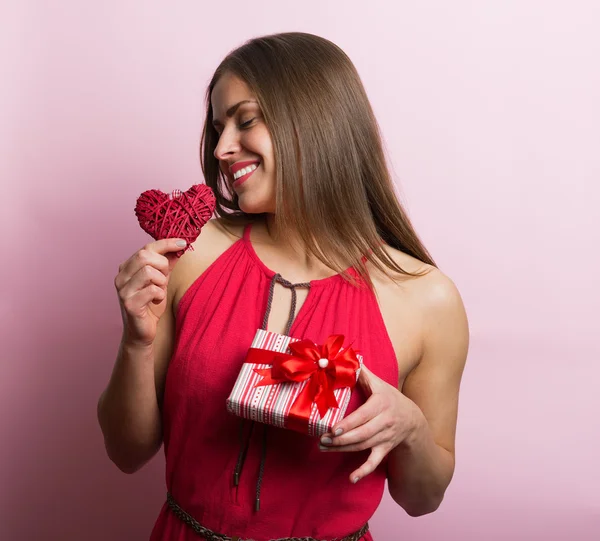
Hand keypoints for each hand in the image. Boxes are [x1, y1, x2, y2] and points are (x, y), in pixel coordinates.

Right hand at [114, 238, 186, 347]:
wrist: (142, 332)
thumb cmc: (151, 305)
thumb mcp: (161, 281)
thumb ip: (167, 264)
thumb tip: (179, 246)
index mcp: (127, 268)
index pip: (146, 247)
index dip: (166, 243)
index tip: (183, 242)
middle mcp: (121, 276)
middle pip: (144, 256)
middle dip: (162, 265)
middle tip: (165, 278)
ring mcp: (123, 290)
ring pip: (148, 272)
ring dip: (161, 281)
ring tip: (159, 290)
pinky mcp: (129, 303)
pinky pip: (152, 290)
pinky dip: (159, 294)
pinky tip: (156, 301)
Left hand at [318, 363, 423, 483]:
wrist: (413, 419)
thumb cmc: (390, 398)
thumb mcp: (379, 384)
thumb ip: (362, 373)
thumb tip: (348, 358)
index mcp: (381, 405)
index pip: (363, 417)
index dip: (348, 425)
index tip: (333, 429)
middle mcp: (384, 423)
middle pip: (361, 434)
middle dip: (340, 439)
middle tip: (321, 440)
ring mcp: (385, 437)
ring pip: (362, 446)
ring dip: (342, 450)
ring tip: (323, 448)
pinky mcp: (384, 449)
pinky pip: (374, 462)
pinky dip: (363, 471)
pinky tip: (352, 479)